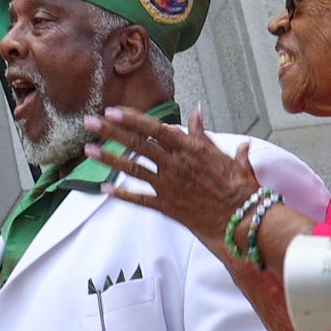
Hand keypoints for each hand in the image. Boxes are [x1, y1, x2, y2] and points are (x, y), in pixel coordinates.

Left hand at [85, 107, 259, 250]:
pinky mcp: (167, 206)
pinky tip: (105, 188)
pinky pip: (140, 199)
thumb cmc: (237, 186)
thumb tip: (196, 110)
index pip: (154, 129)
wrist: (241, 219)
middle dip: (110, 132)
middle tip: (89, 123)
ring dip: (109, 159)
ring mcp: (169, 186)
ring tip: (88, 150)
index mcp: (189, 149)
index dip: (131, 119)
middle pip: (137, 145)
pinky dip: (121, 194)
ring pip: (133, 169)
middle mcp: (175, 165)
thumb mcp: (223, 153)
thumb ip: (203, 132)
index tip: (112, 111)